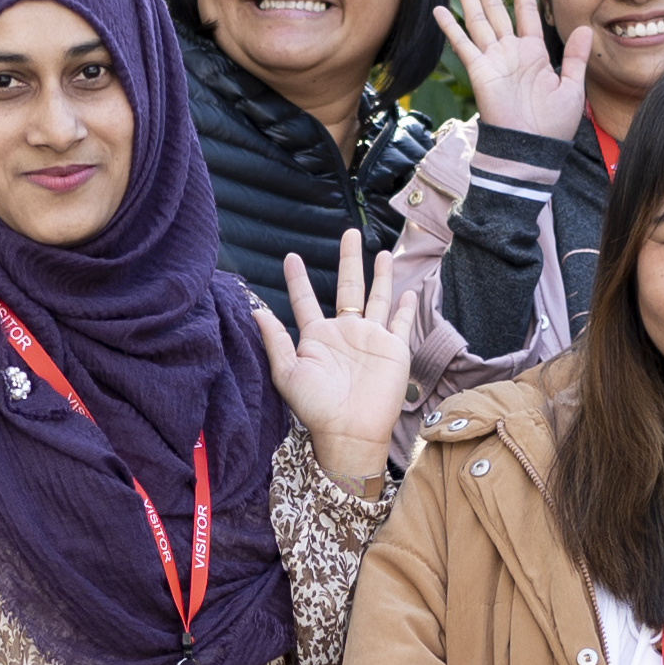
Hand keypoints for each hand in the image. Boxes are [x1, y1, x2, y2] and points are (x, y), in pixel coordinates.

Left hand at [257, 230, 433, 479]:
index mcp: (317, 337)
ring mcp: (371, 339)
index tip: (290, 257)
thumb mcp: (287, 372)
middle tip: (350, 233)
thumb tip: (254, 310)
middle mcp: (345, 333)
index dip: (297, 279)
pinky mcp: (394, 349)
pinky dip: (406, 308)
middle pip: (348, 287)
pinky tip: (409, 293)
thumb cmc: (315, 407)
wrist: (351, 431)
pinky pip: (401, 323)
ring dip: (381, 276)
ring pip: (378, 298)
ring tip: (382, 253)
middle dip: (349, 260)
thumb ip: (275, 340)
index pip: (304, 300)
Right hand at [434, 0, 586, 140]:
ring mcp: (493, 59)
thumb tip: (583, 28)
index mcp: (535, 52)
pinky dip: (451, 28)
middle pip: (496, 7)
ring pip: (478, 19)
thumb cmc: (552, 125)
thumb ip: (576, 58)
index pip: (525, 8)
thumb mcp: (572, 88)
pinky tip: (440, 10)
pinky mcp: (479, 71)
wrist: (531, 149)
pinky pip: (463, 44)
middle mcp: (511, 51)